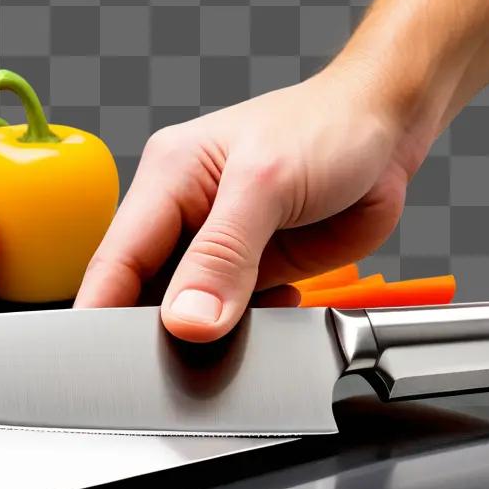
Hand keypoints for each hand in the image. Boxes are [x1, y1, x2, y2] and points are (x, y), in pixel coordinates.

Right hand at [75, 67, 412, 340]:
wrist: (387, 130)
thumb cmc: (327, 126)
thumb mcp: (266, 183)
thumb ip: (223, 255)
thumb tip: (187, 318)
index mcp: (169, 179)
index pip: (115, 259)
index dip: (101, 313)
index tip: (101, 362)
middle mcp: (187, 215)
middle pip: (145, 292)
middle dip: (156, 331)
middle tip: (178, 361)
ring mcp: (222, 248)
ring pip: (190, 312)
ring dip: (209, 335)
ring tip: (236, 334)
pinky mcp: (257, 269)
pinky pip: (235, 316)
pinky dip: (249, 328)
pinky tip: (273, 316)